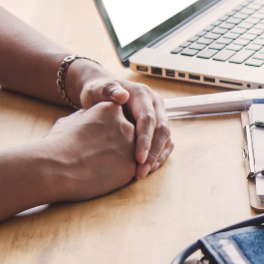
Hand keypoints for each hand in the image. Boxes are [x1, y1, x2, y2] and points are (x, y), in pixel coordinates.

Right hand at [42, 102, 137, 201]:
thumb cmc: (57, 145)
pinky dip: (122, 174)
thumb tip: (89, 118)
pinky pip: (133, 169)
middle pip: (130, 135)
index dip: (108, 131)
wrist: (55, 168)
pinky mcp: (133, 165)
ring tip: (102, 166)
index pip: (118, 119)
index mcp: (112, 108)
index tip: (95, 140)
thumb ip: (87, 118)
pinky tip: (107, 176)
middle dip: (118, 146)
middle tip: (98, 155)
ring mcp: (132, 145)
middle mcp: (127, 124)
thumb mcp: (71, 121)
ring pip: (134, 153)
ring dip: (121, 160)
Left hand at [66, 60, 172, 177]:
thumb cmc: (96, 93)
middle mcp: (155, 104)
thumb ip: (107, 91)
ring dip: (157, 157)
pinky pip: (165, 143)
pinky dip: (159, 156)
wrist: (100, 94)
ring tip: (143, 173)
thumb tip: (122, 95)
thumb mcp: (96, 90)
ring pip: (166, 138)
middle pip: (162, 130)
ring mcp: (159, 115)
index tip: (138, 158)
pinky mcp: (158, 127)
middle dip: (153, 153)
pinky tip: (148, 168)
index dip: (145, 139)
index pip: (148, 119)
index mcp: (143, 94)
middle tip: (141, 172)